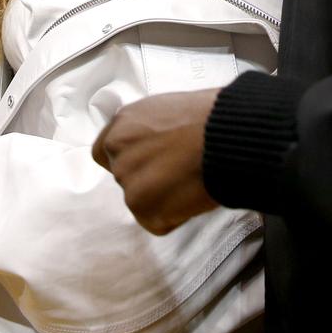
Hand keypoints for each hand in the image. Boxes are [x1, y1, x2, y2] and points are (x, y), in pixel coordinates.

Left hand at [92, 90, 220, 235]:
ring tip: (191, 181)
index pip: (104, 152)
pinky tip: (193, 195)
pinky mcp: (144, 209)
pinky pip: (158, 223)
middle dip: (148, 180)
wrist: (227, 136)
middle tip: (177, 173)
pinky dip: (176, 217)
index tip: (146, 164)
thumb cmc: (210, 118)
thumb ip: (148, 130)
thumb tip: (155, 144)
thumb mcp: (167, 109)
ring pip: (142, 201)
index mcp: (122, 124)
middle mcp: (118, 153)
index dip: (128, 160)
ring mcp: (129, 183)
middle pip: (125, 178)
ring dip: (163, 199)